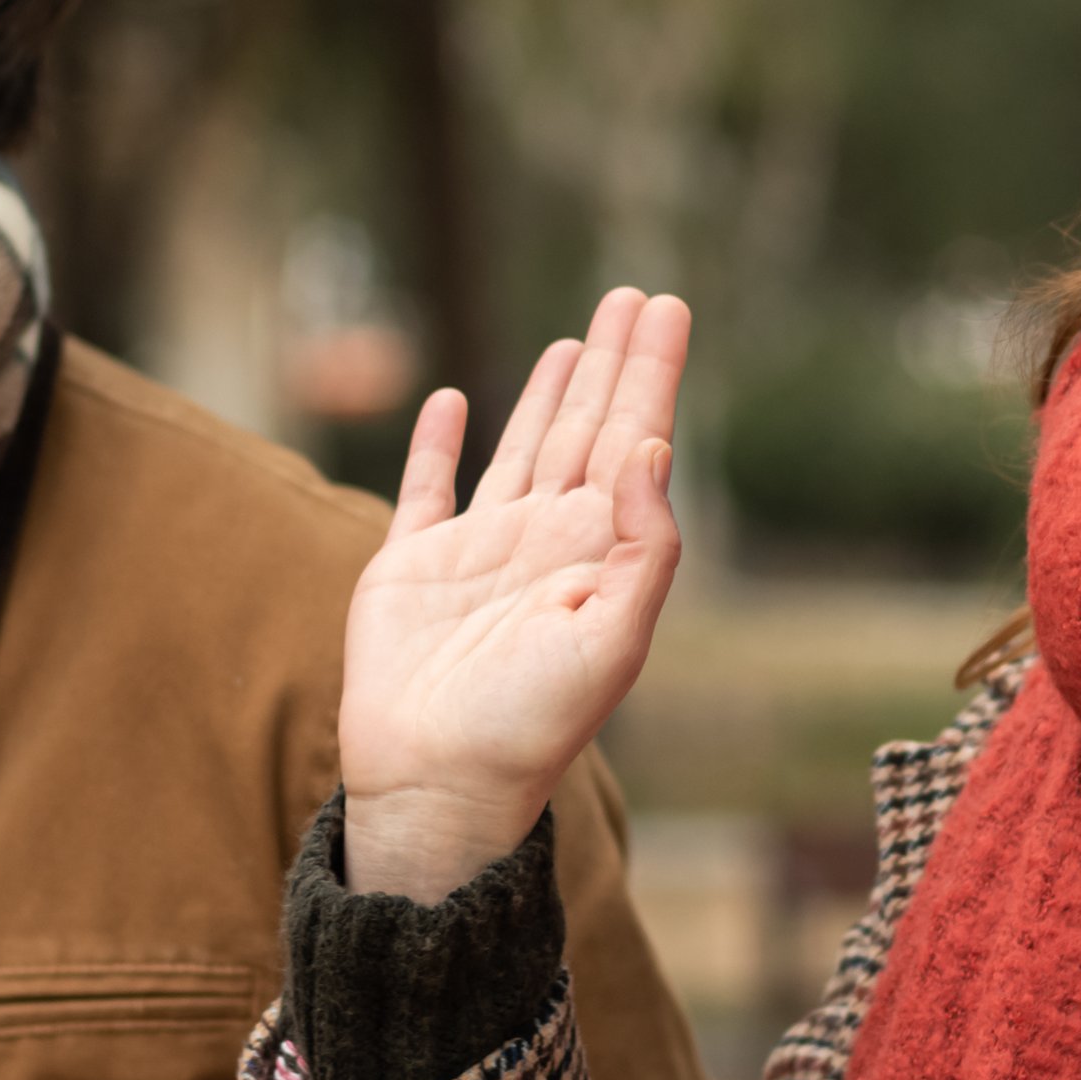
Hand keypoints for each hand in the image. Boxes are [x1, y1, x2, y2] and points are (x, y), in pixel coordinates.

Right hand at [339, 288, 691, 901]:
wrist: (439, 785)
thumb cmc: (530, 727)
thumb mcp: (613, 641)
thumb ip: (643, 546)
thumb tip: (652, 447)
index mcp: (596, 554)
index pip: (634, 443)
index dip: (652, 375)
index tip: (670, 310)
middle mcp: (544, 542)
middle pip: (586, 430)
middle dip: (612, 364)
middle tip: (635, 295)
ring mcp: (478, 551)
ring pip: (521, 447)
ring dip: (546, 392)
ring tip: (574, 339)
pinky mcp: (410, 565)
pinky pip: (426, 488)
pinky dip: (439, 442)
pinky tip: (455, 401)